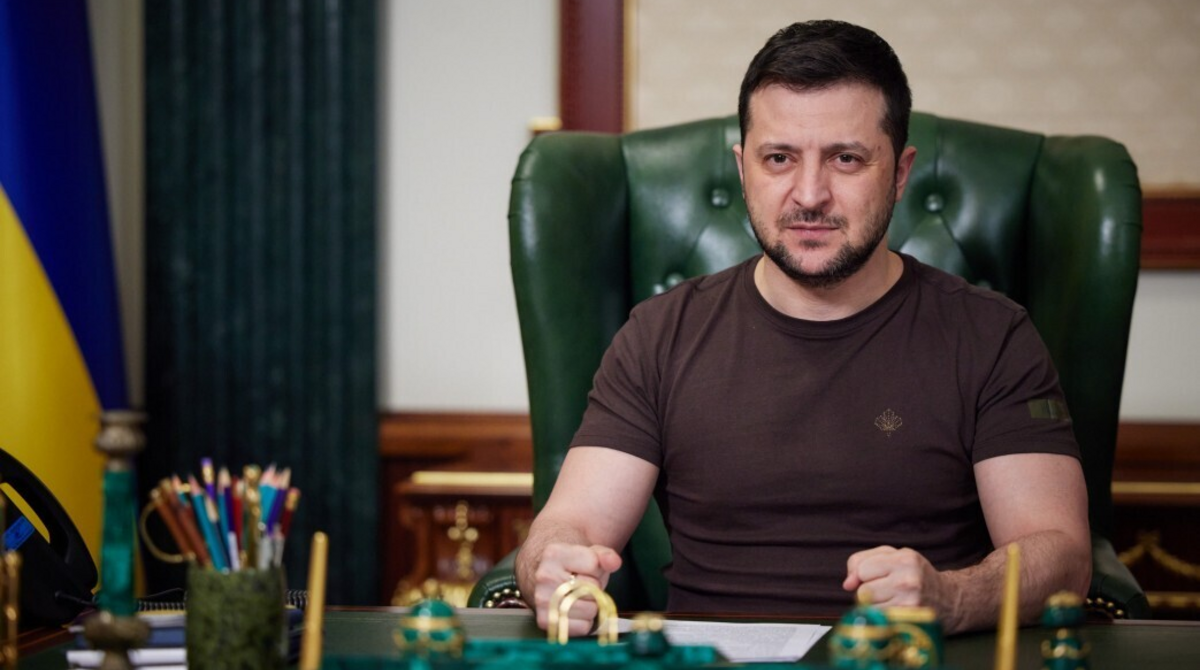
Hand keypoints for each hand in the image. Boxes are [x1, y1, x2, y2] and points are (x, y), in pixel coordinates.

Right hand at [531, 543, 622, 635]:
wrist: (548, 582)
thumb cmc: (573, 568)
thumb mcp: (590, 554)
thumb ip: (605, 555)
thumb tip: (614, 562)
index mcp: (554, 554)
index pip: (593, 563)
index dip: (597, 569)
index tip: (586, 569)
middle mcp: (545, 576)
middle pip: (592, 588)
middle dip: (594, 588)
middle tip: (582, 585)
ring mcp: (543, 600)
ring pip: (590, 609)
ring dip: (591, 605)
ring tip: (578, 598)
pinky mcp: (546, 622)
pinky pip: (583, 627)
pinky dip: (584, 621)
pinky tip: (575, 611)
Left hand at [843, 546, 958, 616]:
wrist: (950, 600)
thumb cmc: (915, 575)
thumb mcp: (892, 556)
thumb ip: (862, 561)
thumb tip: (847, 584)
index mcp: (904, 558)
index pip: (862, 569)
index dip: (864, 574)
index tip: (876, 576)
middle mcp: (908, 579)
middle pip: (863, 591)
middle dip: (868, 591)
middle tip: (886, 589)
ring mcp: (910, 602)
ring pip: (869, 607)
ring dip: (874, 606)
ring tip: (892, 600)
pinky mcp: (910, 621)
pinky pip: (879, 619)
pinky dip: (882, 617)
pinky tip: (895, 611)